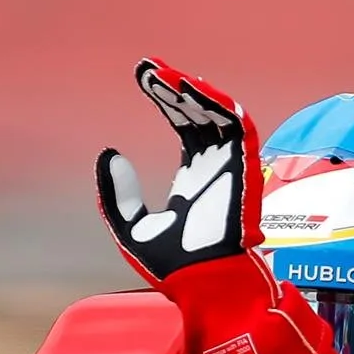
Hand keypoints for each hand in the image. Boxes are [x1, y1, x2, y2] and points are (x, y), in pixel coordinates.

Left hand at [95, 59, 263, 284]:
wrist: (202, 284)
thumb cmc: (174, 267)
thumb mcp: (131, 227)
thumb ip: (117, 194)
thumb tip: (109, 153)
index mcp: (194, 178)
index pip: (184, 126)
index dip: (167, 99)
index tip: (144, 77)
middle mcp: (214, 167)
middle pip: (198, 114)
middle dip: (174, 88)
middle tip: (148, 68)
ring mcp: (230, 167)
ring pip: (217, 115)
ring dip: (193, 91)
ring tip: (164, 75)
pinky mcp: (244, 170)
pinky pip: (238, 127)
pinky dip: (217, 105)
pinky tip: (191, 88)